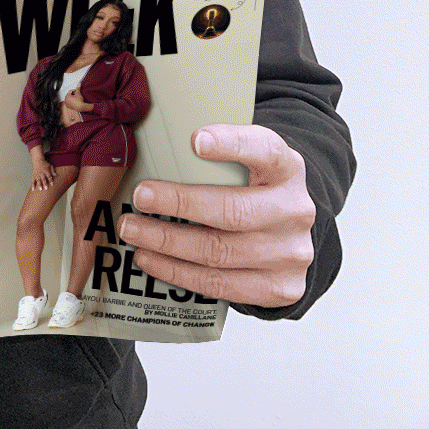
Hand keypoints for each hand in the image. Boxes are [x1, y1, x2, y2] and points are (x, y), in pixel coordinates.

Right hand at [30, 148, 56, 190]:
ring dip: (39, 185)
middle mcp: (41, 173)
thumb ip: (53, 170)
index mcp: (46, 171)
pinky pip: (32, 181)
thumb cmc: (45, 164)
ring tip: (40, 189)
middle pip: (43, 179)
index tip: (52, 185)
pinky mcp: (33, 175)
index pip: (49, 176)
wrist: (37, 160)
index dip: (50, 180)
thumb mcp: (50, 166)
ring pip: (38, 180)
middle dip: (45, 184)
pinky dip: (33, 185)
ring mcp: (37, 174)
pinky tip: (33, 189)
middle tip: (46, 189)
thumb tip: (56, 175)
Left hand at [63, 88, 92, 112]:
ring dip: (72, 97)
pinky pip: (70, 102)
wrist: (81, 107)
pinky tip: (75, 101)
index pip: (70, 91)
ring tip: (76, 97)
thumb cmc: (79, 100)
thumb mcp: (78, 93)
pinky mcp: (69, 107)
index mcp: (67, 96)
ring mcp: (67, 104)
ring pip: (69, 99)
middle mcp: (66, 100)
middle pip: (69, 95)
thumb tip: (79, 83)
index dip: (74, 90)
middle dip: (73, 94)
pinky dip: (72, 101)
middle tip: (77, 94)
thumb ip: (78, 88)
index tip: (77, 91)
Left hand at [117, 124, 314, 307]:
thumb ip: (216, 158)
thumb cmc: (254, 192)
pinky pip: (220, 285)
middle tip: (140, 197)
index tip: (196, 140)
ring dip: (167, 242)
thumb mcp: (249, 165)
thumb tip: (153, 147)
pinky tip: (151, 259)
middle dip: (179, 204)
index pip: (266, 151)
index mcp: (288, 169)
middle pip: (233, 211)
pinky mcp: (281, 288)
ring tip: (133, 231)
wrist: (288, 236)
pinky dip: (178, 272)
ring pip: (219, 252)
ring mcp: (291, 254)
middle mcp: (295, 211)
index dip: (233, 145)